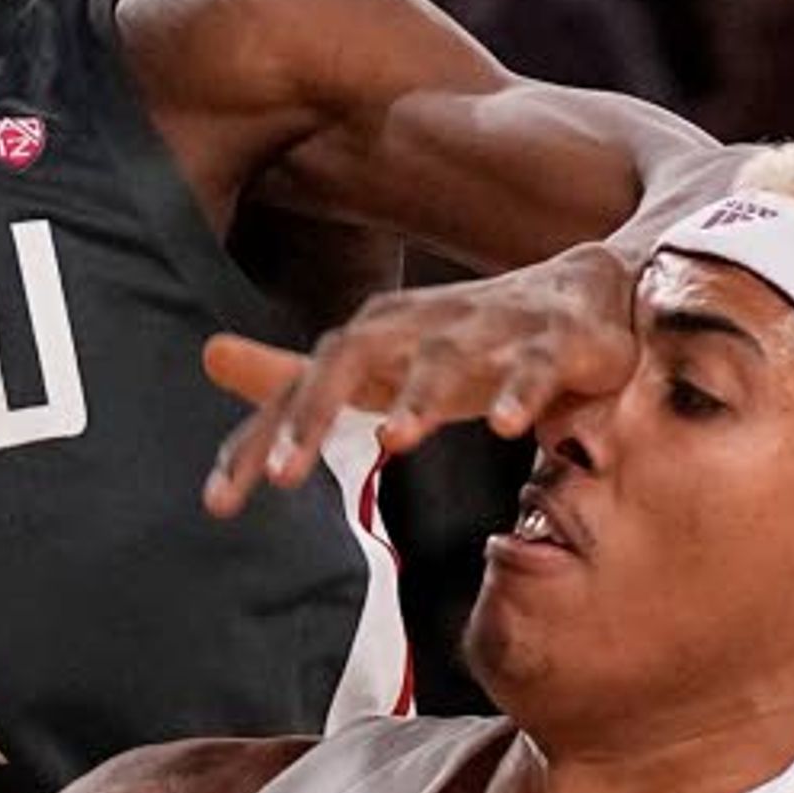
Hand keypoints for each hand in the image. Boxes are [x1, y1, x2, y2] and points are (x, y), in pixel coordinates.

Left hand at [201, 245, 637, 514]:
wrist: (584, 290)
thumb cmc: (463, 339)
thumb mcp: (374, 358)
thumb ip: (296, 373)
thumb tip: (208, 355)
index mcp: (371, 338)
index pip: (296, 389)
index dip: (255, 442)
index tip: (218, 503)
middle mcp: (417, 327)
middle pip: (352, 361)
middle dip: (316, 415)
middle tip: (281, 474)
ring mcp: (485, 331)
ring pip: (444, 361)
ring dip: (419, 398)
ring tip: (392, 442)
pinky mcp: (552, 342)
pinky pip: (536, 367)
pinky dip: (524, 393)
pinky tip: (512, 427)